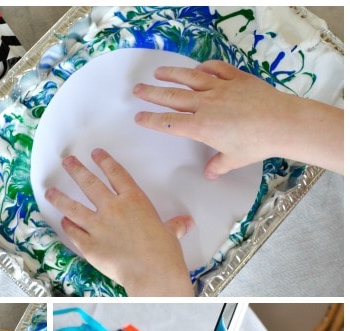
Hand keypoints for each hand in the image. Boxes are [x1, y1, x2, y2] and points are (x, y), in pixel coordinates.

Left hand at [45, 148, 193, 295]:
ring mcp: (98, 226)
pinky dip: (67, 226)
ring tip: (50, 191)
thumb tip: (183, 223)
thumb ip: (173, 225)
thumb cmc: (163, 252)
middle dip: (77, 170)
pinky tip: (63, 221)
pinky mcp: (89, 245)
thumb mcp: (170, 233)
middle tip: (67, 161)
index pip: (116, 174)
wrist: (151, 272)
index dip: (104, 162)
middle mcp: (112, 209)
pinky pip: (74, 232)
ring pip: (73, 207)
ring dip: (60, 197)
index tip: (96, 154)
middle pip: (90, 184)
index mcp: (134, 200)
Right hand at [133, 60, 293, 178]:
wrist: (283, 123)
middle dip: (152, 94)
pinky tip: (198, 68)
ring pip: (189, 78)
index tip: (139, 117)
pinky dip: (205, 67)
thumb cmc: (257, 144)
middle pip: (172, 97)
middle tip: (137, 90)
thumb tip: (210, 174)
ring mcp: (220, 88)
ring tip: (158, 72)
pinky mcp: (237, 78)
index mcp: (201, 127)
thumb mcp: (234, 160)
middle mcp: (206, 104)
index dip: (151, 120)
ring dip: (171, 74)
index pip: (169, 123)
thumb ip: (218, 166)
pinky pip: (217, 69)